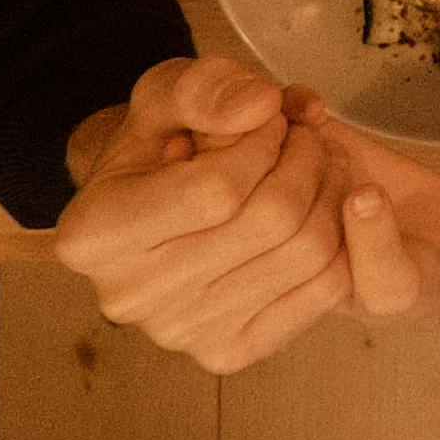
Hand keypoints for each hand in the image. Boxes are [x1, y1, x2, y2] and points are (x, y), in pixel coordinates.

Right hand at [7, 60, 355, 372]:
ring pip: (306, 253)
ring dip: (333, 192)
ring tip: (319, 163)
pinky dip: (345, 239)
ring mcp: (179, 334)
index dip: (263, 141)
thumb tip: (258, 107)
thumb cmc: (159, 143)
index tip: (267, 120)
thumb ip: (205, 87)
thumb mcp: (165, 92)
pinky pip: (324, 291)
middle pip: (270, 221)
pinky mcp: (229, 352)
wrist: (152, 207)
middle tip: (307, 135)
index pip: (218, 188)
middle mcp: (129, 297)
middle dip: (307, 160)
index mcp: (94, 235)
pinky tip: (323, 208)